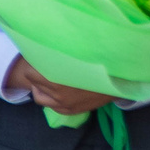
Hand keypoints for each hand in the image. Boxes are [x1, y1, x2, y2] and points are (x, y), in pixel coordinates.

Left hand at [4, 56, 118, 116]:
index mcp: (55, 75)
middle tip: (45, 63)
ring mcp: (63, 104)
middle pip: (32, 83)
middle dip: (36, 73)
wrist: (122, 79)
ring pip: (39, 96)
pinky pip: (51, 106)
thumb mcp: (77, 50)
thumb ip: (59, 48)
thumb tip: (41, 38)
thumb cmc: (100, 60)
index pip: (28, 72)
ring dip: (42, 87)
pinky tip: (60, 88)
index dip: (32, 61)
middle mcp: (56, 92)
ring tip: (51, 77)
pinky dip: (51, 97)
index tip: (38, 54)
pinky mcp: (69, 110)